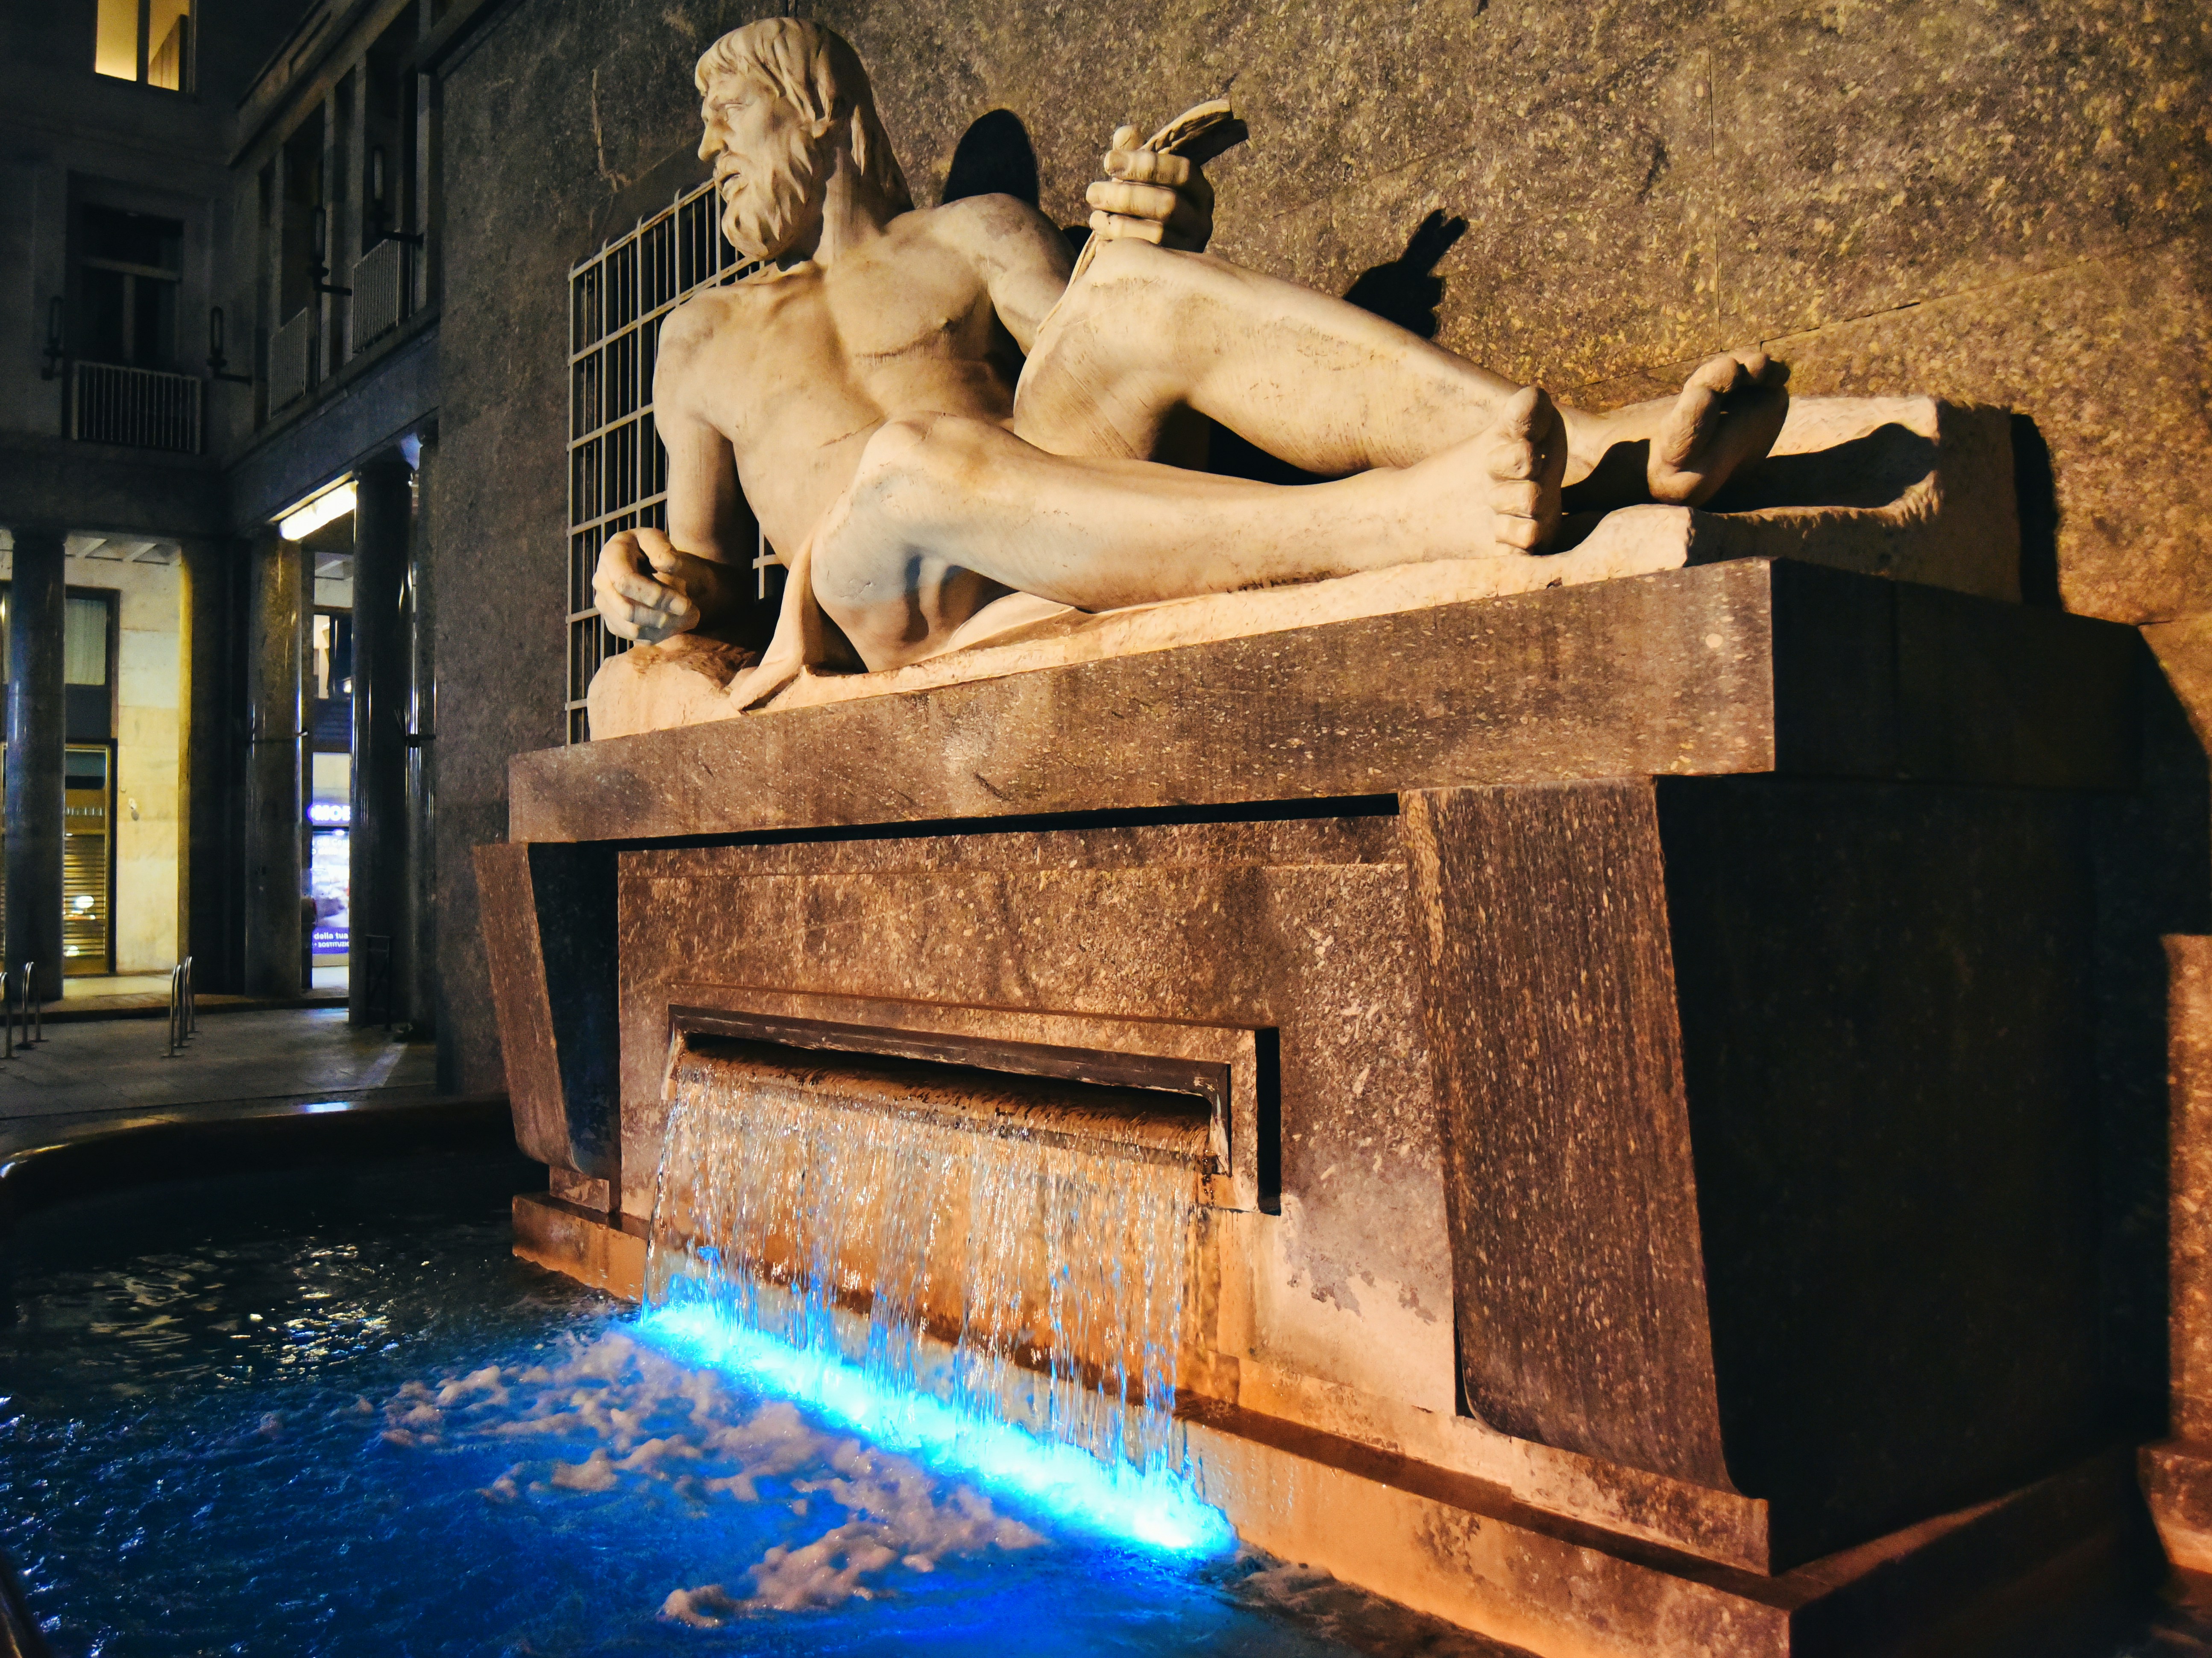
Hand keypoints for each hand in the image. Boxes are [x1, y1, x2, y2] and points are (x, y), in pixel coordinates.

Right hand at [593, 527, 724, 642]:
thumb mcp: (659, 539)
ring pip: (634, 629)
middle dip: (664, 616)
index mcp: (610, 556)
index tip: (685, 603)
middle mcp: (601, 582)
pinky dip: (663, 634)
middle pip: (629, 611)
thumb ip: (662, 549)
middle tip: (693, 612)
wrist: (645, 563)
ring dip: (667, 627)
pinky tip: (679, 621)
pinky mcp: (614, 622)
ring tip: (690, 616)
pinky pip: (638, 637)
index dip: (657, 596)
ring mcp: (605, 605)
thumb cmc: (653, 549)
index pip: (626, 582)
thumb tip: (666, 566)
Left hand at [1084, 126, 1213, 251]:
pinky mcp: (1171, 275)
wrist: (1145, 261)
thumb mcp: (1138, 180)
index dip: (1144, 164)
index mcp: (1199, 191)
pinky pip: (1145, 261)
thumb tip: (1126, 132)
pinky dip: (1119, 247)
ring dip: (1118, 224)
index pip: (1181, 171)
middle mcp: (1202, 221)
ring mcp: (1190, 250)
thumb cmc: (1141, 208)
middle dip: (1125, 196)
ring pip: (1157, 234)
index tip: (1107, 162)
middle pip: (1168, 204)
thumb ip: (1133, 155)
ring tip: (1094, 218)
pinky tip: (1101, 241)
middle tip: (1091, 192)